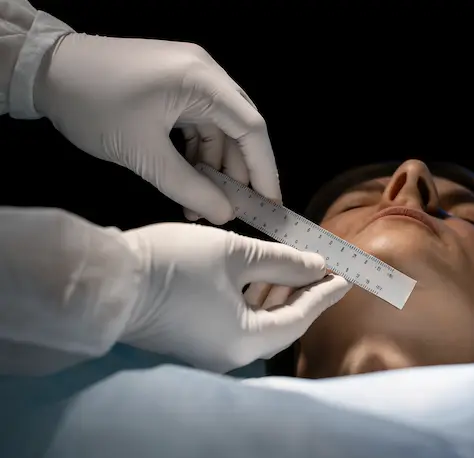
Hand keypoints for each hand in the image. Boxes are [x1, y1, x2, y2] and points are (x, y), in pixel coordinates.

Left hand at [34, 34, 278, 224]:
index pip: (251, 129)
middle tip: (231, 209)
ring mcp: (189, 77)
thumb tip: (224, 214)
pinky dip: (196, 154)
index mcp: (202, 81)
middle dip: (237, 173)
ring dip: (212, 169)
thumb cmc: (92, 105)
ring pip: (218, 130)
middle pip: (239, 129)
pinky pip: (199, 124)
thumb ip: (188, 188)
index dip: (264, 170)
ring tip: (198, 205)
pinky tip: (186, 182)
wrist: (47, 70)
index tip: (269, 203)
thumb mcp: (143, 155)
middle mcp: (204, 73)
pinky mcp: (175, 84)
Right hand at [119, 224, 351, 372]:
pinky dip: (254, 302)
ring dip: (279, 296)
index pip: (299, 318)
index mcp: (246, 341)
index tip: (346, 277)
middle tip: (324, 269)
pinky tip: (263, 279)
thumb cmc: (172, 265)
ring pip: (260, 324)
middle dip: (304, 294)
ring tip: (298, 268)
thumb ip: (283, 262)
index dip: (324, 294)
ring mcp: (209, 353)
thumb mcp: (236, 255)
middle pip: (282, 326)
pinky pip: (238, 324)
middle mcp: (230, 357)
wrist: (105, 281)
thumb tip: (315, 265)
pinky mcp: (193, 343)